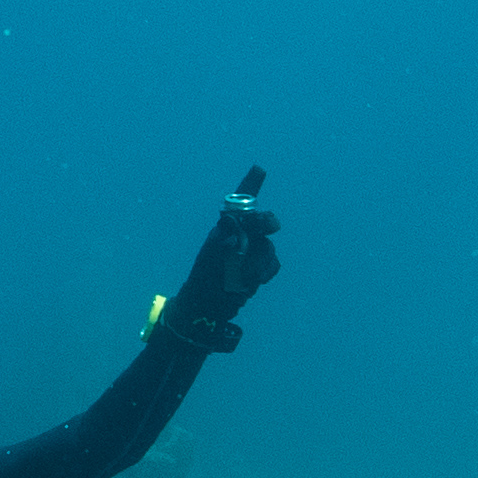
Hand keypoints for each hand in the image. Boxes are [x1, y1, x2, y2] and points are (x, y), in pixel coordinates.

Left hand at [175, 197, 279, 323]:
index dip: (250, 185)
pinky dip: (266, 272)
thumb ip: (224, 239)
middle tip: (271, 227)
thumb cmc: (205, 280)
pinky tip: (252, 283)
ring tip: (243, 277)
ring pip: (268, 247)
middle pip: (261, 222)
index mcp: (225, 229)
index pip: (239, 203)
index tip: (258, 170)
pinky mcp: (259, 267)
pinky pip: (272, 264)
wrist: (208, 308)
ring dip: (260, 261)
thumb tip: (231, 222)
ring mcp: (251, 252)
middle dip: (266, 223)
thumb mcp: (211, 258)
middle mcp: (240, 236)